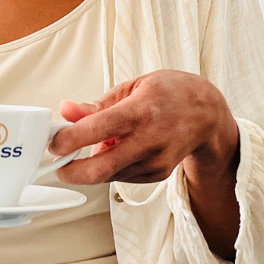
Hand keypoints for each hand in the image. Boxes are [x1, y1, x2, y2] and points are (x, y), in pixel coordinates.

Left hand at [52, 70, 239, 185]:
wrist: (209, 115)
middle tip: (59, 163)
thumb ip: (98, 104)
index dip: (67, 140)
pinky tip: (124, 148)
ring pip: (107, 176)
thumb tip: (66, 111)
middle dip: (70, 171)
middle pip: (99, 169)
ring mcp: (154, 161)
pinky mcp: (157, 175)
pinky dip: (113, 167)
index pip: (96, 129)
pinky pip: (121, 177)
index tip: (54, 141)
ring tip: (107, 142)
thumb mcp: (134, 87)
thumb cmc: (172, 94)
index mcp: (140, 110)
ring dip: (94, 165)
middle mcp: (149, 140)